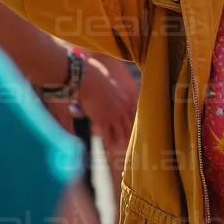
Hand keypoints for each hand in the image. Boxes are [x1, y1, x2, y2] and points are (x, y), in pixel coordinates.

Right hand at [77, 55, 137, 172]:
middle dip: (128, 133)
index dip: (134, 122)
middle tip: (128, 140)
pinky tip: (109, 145)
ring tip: (117, 144)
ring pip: (121, 133)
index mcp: (128, 99)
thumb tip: (111, 86)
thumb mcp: (112, 84)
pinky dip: (109, 141)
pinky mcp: (104, 122)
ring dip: (119, 139)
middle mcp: (124, 109)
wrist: (89, 80)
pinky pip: (109, 136)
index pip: (135, 115)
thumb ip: (115, 91)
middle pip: (130, 126)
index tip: (133, 128)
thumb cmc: (97, 78)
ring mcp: (114, 117)